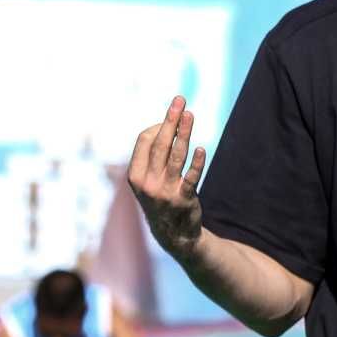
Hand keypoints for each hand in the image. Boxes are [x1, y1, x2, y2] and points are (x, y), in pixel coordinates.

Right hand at [128, 97, 206, 259]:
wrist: (173, 235)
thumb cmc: (160, 198)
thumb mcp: (147, 179)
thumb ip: (153, 155)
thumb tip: (166, 122)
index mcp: (135, 175)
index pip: (145, 140)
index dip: (159, 126)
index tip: (172, 120)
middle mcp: (147, 183)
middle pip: (160, 144)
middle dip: (170, 119)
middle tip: (180, 100)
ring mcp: (165, 191)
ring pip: (176, 155)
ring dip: (184, 132)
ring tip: (190, 115)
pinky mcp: (184, 199)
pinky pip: (191, 177)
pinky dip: (197, 162)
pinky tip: (201, 149)